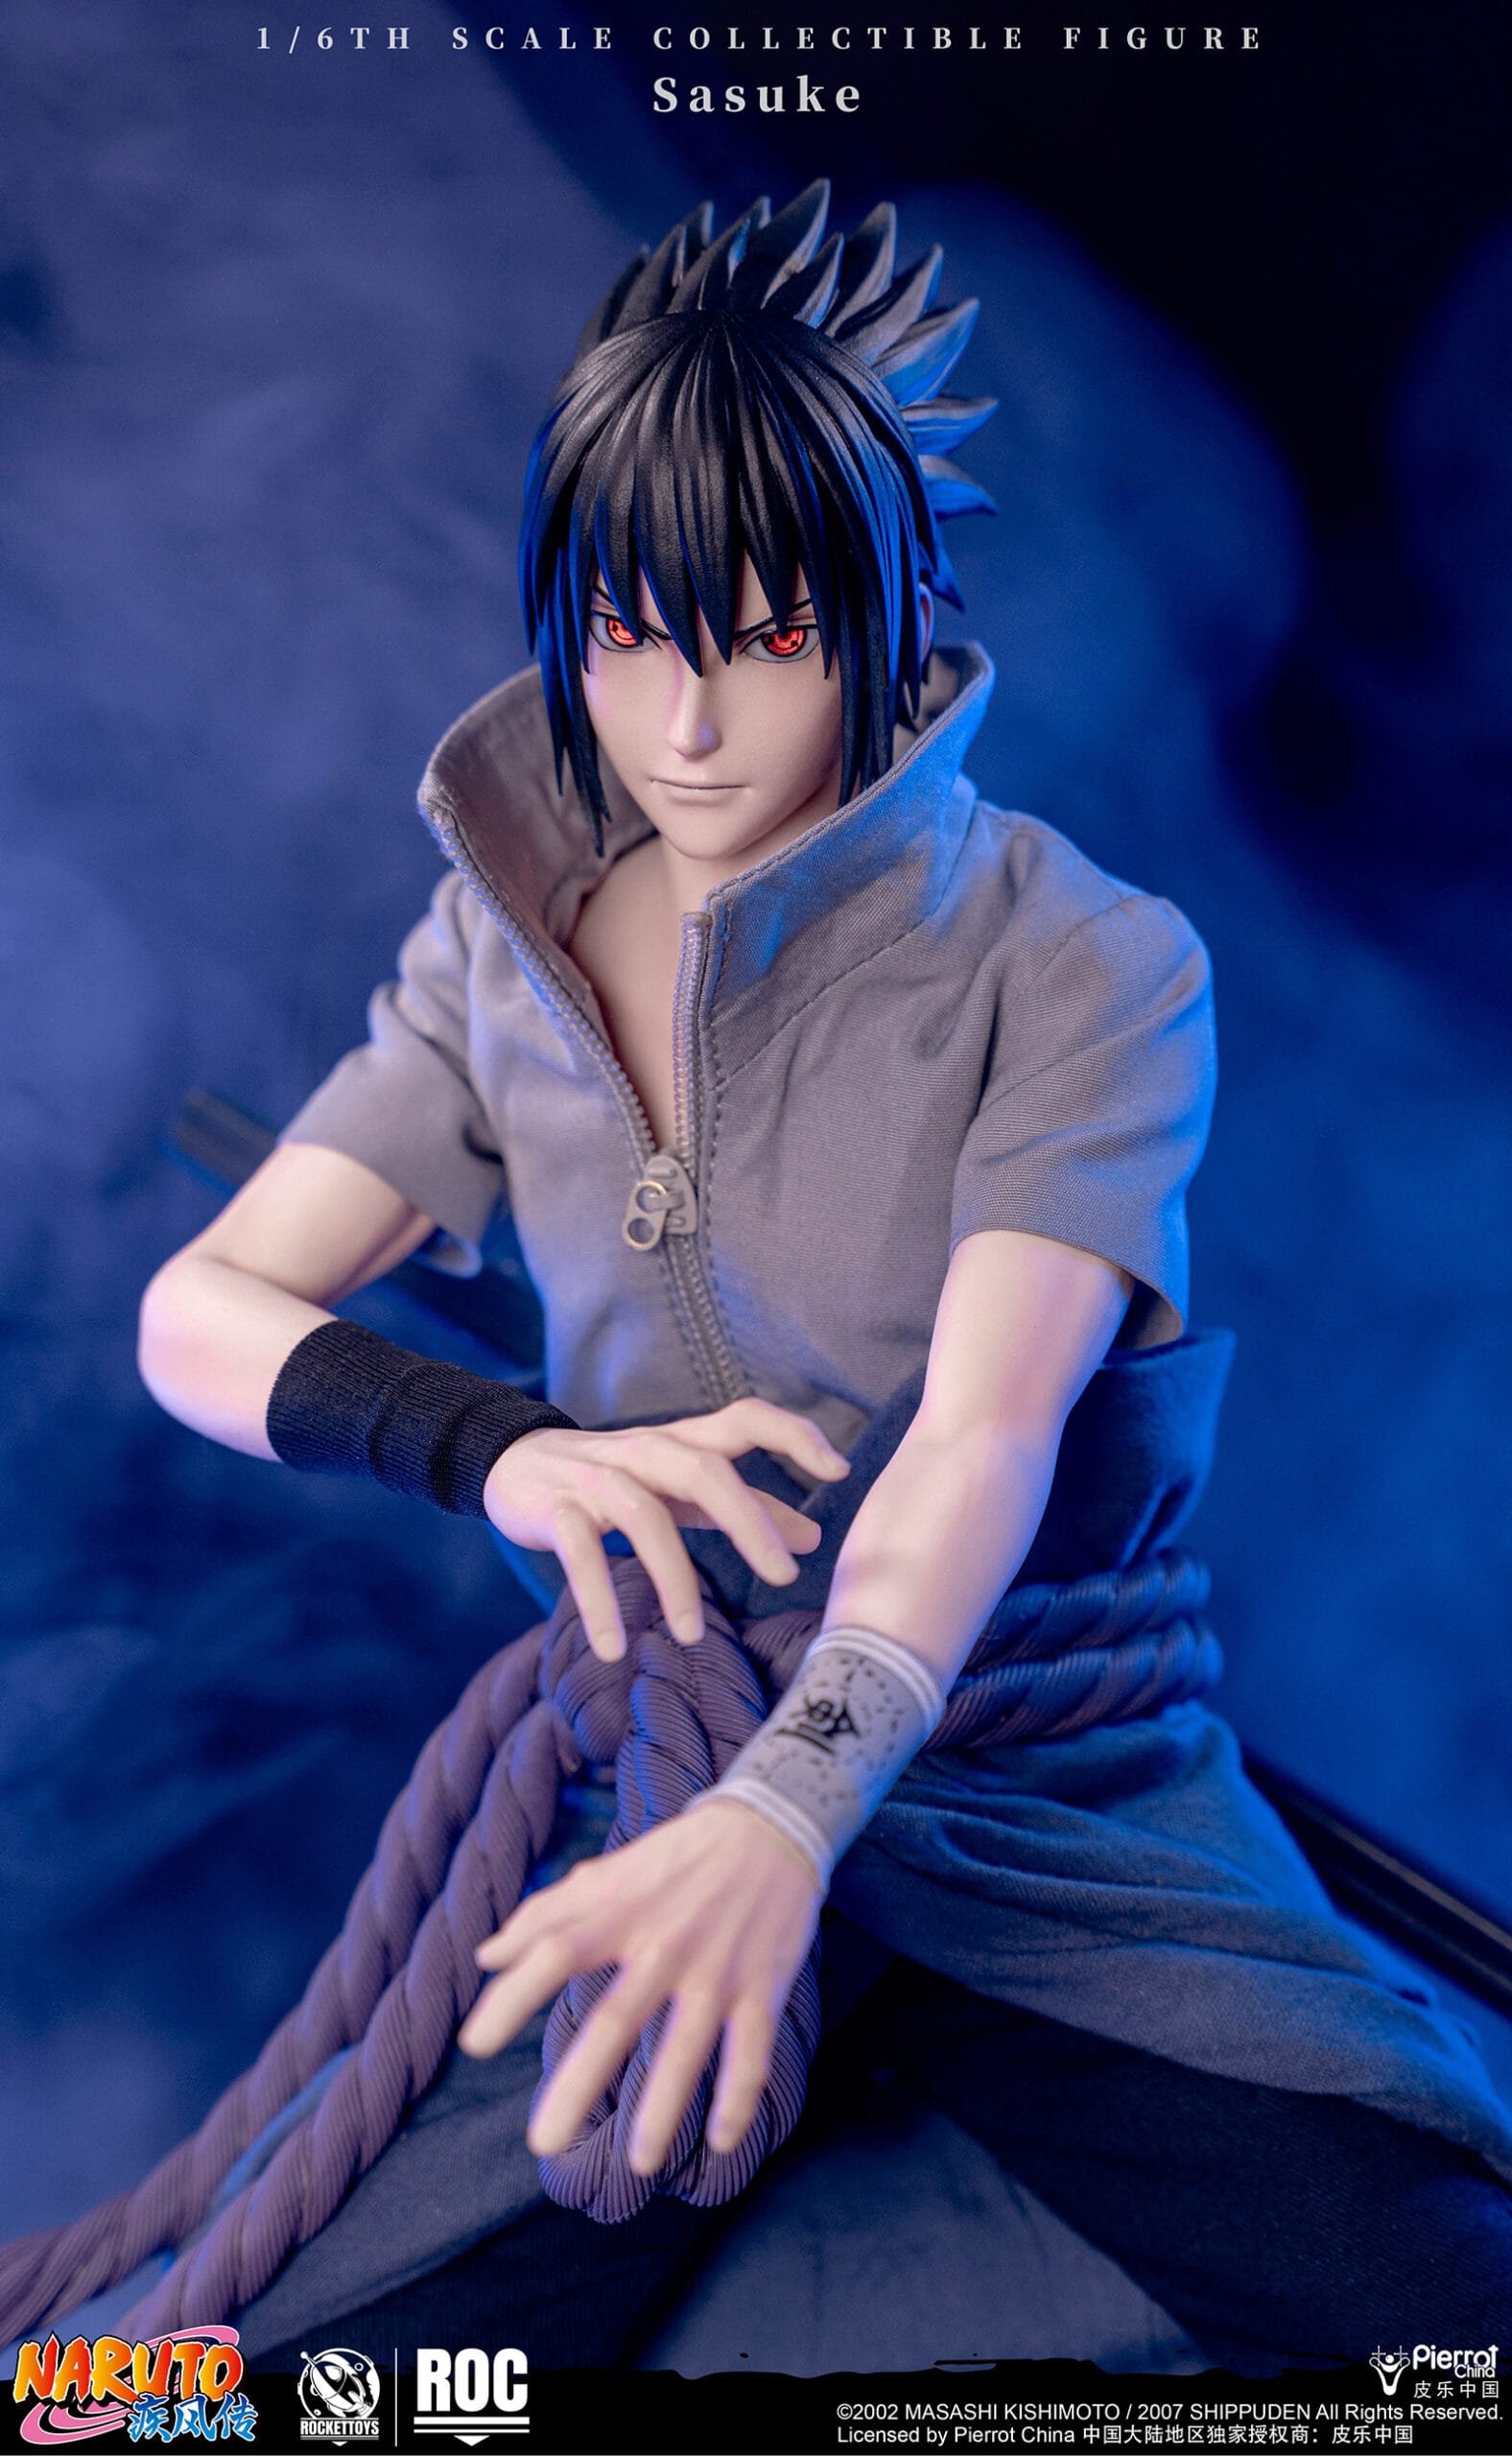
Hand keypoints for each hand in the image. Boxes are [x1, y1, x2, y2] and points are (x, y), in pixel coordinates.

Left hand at [458, 1798, 822, 2174]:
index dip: (514, 1995)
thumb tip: (486, 1955)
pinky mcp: (762, 1987)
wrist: (769, 1825)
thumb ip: (546, 1912)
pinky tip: (721, 2143)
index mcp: (620, 1912)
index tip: (473, 2046)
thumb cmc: (674, 1857)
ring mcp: (716, 1970)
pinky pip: (752, 2052)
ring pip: (687, 2047)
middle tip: (543, 2142)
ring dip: (663, 2108)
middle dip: (580, 2082)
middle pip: (616, 2018)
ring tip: (638, 2164)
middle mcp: (665, 1945)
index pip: (556, 1950)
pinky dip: (739, 2098)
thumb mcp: (608, 1871)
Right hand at [482, 1397, 847, 1660]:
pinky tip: (612, 1648)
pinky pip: (579, 1554)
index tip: (839, 1470)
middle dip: (748, 1521)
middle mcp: (645, 1451)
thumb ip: (746, 1506)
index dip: (793, 1434)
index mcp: (683, 1443)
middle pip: (703, 1469)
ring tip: (693, 1636)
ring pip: (644, 1517)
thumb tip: (814, 1536)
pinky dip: (598, 1601)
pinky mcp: (555, 1510)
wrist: (514, 1462)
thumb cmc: (617, 1477)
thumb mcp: (684, 1489)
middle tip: (784, 1577)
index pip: (746, 1418)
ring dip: (673, 1579)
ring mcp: (597, 1478)